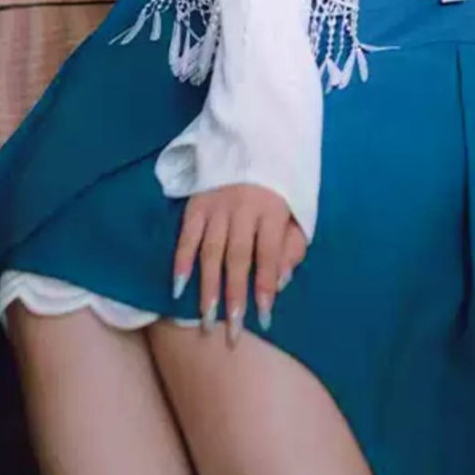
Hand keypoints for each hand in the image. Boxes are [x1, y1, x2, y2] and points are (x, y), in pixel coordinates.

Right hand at [172, 184, 308, 347]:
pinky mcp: (196, 204)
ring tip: (206, 320)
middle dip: (234, 297)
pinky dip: (181, 262)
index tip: (263, 318)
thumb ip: (292, 246)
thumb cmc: (277, 189)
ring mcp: (217, 206)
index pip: (269, 255)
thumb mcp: (296, 211)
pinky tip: (178, 288)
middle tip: (232, 331)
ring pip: (211, 252)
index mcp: (272, 210)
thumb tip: (280, 282)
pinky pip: (186, 237)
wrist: (253, 143)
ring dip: (208, 288)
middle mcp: (243, 209)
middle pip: (238, 258)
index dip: (265, 287)